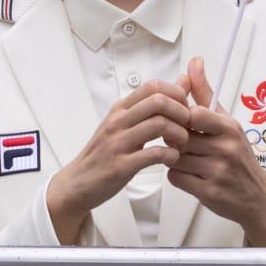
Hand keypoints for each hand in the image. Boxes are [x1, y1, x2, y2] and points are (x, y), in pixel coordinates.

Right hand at [46, 80, 190, 242]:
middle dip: (182, 113)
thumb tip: (182, 82)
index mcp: (121, 109)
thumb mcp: (126, 124)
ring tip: (181, 145)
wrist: (78, 183)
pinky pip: (154, 154)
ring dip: (180, 135)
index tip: (184, 110)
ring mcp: (118, 143)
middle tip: (187, 128)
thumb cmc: (106, 153)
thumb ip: (152, 106)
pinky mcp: (120, 166)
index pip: (153, 86)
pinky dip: (170, 155)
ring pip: (159, 125)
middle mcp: (118, 121)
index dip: (177, 94)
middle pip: (159, 101)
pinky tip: (171, 159)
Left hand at [168, 56, 265, 246]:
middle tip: (181, 143)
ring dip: (174, 158)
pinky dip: (177, 176)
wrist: (257, 197)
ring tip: (187, 159)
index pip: (194, 114)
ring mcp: (218, 171)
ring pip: (174, 157)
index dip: (180, 118)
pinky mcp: (209, 191)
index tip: (183, 123)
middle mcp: (226, 148)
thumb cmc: (239, 156)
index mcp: (230, 127)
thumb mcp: (227, 122)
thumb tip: (194, 63)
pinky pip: (176, 178)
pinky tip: (189, 174)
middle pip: (179, 137)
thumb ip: (205, 93)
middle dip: (175, 140)